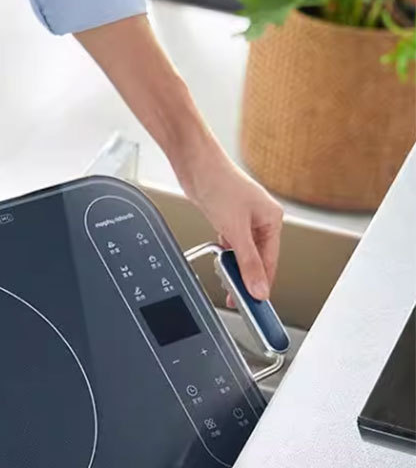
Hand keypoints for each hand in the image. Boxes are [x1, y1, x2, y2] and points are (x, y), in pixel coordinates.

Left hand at [186, 155, 283, 301]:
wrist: (195, 164)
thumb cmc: (219, 184)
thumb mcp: (235, 230)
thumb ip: (248, 262)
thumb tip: (259, 287)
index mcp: (272, 219)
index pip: (271, 262)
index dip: (262, 284)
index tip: (255, 303)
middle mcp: (262, 219)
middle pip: (258, 259)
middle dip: (246, 278)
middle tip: (236, 297)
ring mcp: (244, 219)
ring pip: (243, 253)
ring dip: (234, 267)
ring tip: (227, 283)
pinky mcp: (228, 218)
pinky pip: (231, 244)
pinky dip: (226, 255)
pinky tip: (221, 262)